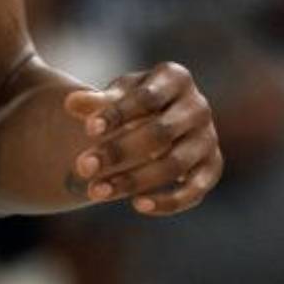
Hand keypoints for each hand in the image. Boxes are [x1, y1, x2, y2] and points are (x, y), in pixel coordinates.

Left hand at [64, 61, 221, 215]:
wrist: (158, 118)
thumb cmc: (132, 102)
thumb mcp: (115, 95)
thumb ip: (96, 101)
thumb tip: (71, 103)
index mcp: (176, 78)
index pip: (146, 98)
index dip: (117, 114)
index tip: (87, 131)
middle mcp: (198, 106)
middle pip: (159, 133)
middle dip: (118, 152)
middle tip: (82, 167)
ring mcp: (208, 137)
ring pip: (174, 165)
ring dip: (134, 181)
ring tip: (96, 191)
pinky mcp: (212, 166)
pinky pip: (195, 191)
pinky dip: (169, 202)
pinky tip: (136, 205)